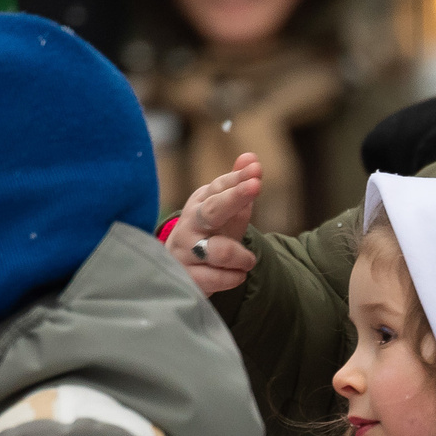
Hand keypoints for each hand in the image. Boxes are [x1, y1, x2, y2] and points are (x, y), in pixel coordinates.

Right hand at [162, 152, 264, 296]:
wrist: (179, 269)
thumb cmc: (210, 235)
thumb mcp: (226, 211)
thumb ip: (239, 187)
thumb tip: (251, 157)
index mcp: (201, 203)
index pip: (220, 188)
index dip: (238, 180)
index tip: (256, 170)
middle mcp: (190, 224)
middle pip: (212, 210)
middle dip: (234, 197)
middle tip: (255, 186)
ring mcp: (185, 251)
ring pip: (219, 251)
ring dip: (242, 256)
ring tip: (248, 261)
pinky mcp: (186, 277)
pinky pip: (215, 278)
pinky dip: (233, 278)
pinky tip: (237, 275)